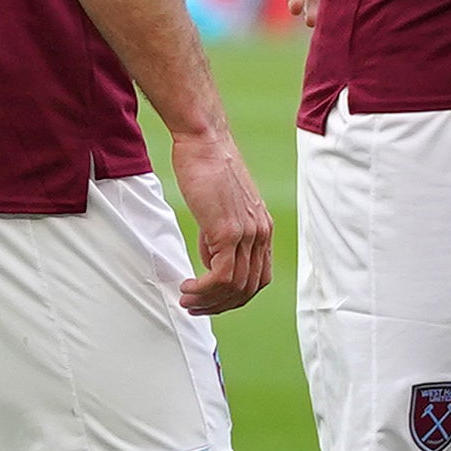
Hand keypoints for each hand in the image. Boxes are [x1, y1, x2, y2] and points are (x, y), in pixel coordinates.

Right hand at [166, 125, 273, 314]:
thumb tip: (212, 261)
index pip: (259, 278)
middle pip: (249, 288)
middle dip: (221, 305)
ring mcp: (247, 233)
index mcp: (263, 228)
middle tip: (195, 308)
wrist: (205, 142)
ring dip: (209, 301)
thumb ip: (220, 236)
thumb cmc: (208, 168)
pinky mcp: (228, 231)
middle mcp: (261, 233)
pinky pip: (221, 276)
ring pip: (235, 286)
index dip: (236, 296)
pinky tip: (187, 287)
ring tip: (187, 300)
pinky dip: (204, 290)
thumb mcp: (221, 208)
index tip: (212, 301)